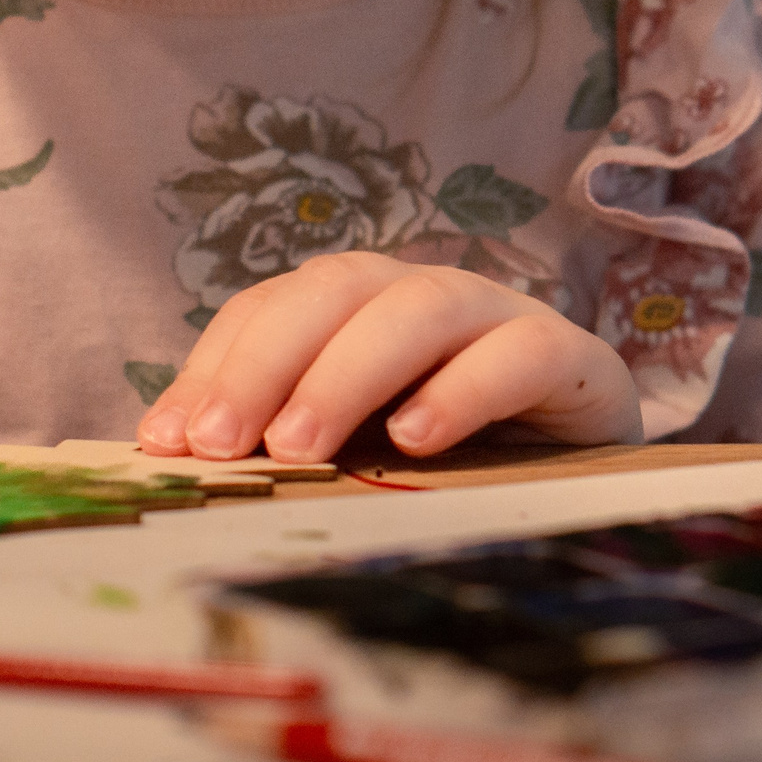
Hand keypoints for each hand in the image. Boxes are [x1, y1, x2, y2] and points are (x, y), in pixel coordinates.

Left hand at [135, 254, 639, 462]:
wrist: (592, 469)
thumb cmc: (452, 456)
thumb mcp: (356, 449)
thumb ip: (278, 438)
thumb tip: (168, 451)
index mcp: (355, 306)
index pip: (270, 308)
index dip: (215, 365)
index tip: (169, 439)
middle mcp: (419, 294)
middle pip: (333, 292)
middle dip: (265, 364)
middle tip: (221, 443)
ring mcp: (497, 316)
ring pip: (417, 308)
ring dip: (348, 373)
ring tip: (300, 447)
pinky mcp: (570, 357)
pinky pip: (519, 352)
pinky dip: (463, 389)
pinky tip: (416, 439)